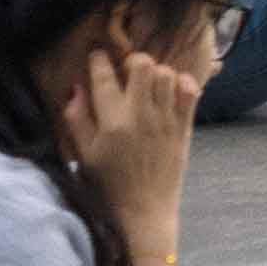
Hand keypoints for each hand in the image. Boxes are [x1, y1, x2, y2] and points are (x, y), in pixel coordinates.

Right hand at [59, 38, 201, 230]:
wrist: (145, 209)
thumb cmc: (109, 184)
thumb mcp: (85, 155)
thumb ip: (77, 120)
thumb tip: (76, 88)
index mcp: (112, 123)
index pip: (105, 79)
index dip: (99, 61)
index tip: (97, 56)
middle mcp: (141, 115)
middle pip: (142, 65)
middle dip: (133, 60)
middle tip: (127, 70)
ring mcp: (166, 119)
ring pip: (166, 73)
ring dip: (156, 72)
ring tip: (148, 82)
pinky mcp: (184, 125)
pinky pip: (190, 90)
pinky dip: (182, 82)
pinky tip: (170, 90)